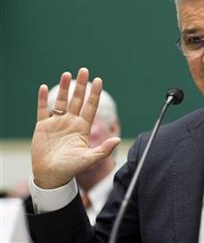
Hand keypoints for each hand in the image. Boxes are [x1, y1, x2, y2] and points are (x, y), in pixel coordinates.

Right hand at [31, 68, 119, 188]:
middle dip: (81, 85)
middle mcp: (71, 122)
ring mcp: (57, 123)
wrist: (51, 176)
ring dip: (64, 88)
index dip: (94, 94)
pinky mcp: (42, 126)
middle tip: (84, 70)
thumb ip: (104, 150)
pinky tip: (44, 87)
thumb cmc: (71, 169)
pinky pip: (42, 109)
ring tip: (67, 74)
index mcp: (83, 127)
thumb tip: (117, 140)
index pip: (90, 106)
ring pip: (61, 101)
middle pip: (77, 100)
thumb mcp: (89, 159)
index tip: (99, 80)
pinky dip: (43, 99)